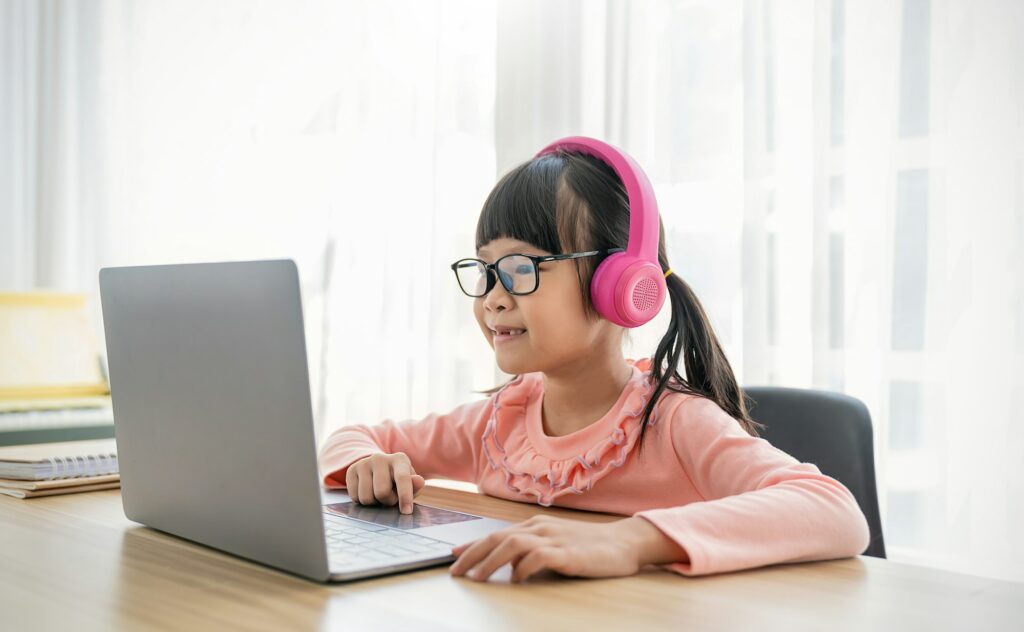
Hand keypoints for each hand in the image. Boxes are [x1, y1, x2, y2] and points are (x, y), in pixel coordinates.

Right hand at [345, 452, 425, 513]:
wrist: (377, 468)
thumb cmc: (397, 479)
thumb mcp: (409, 483)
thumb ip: (415, 485)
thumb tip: (419, 481)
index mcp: (399, 459)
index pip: (402, 478)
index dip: (405, 496)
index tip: (406, 512)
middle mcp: (380, 458)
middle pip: (382, 492)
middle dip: (387, 501)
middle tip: (390, 497)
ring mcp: (364, 463)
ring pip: (366, 497)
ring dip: (374, 502)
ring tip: (378, 494)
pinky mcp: (351, 470)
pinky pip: (355, 497)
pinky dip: (362, 500)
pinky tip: (367, 491)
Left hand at [449, 515, 646, 582]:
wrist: (623, 542)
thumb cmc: (589, 546)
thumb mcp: (554, 543)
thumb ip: (531, 550)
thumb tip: (507, 563)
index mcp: (534, 525)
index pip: (495, 533)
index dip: (472, 545)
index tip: (452, 555)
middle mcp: (539, 528)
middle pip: (496, 537)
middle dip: (471, 554)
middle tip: (454, 571)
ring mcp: (553, 539)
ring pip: (511, 544)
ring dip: (490, 561)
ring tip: (477, 577)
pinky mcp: (566, 553)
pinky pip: (537, 557)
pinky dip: (522, 567)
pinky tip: (516, 579)